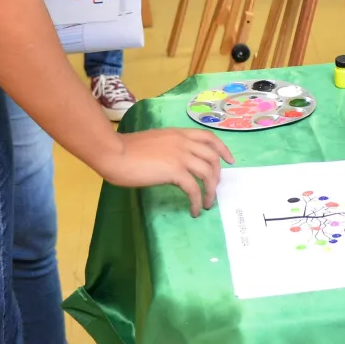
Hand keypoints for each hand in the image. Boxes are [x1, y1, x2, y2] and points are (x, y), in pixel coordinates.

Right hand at [101, 127, 234, 215]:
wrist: (115, 153)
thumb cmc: (126, 149)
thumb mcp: (153, 142)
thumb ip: (168, 148)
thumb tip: (173, 163)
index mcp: (178, 133)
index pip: (208, 137)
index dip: (222, 149)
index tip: (229, 160)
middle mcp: (183, 142)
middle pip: (213, 157)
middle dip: (217, 175)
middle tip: (213, 190)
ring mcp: (181, 155)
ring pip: (208, 173)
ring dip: (210, 191)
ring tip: (206, 204)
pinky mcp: (175, 171)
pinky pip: (194, 189)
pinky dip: (197, 201)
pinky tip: (193, 210)